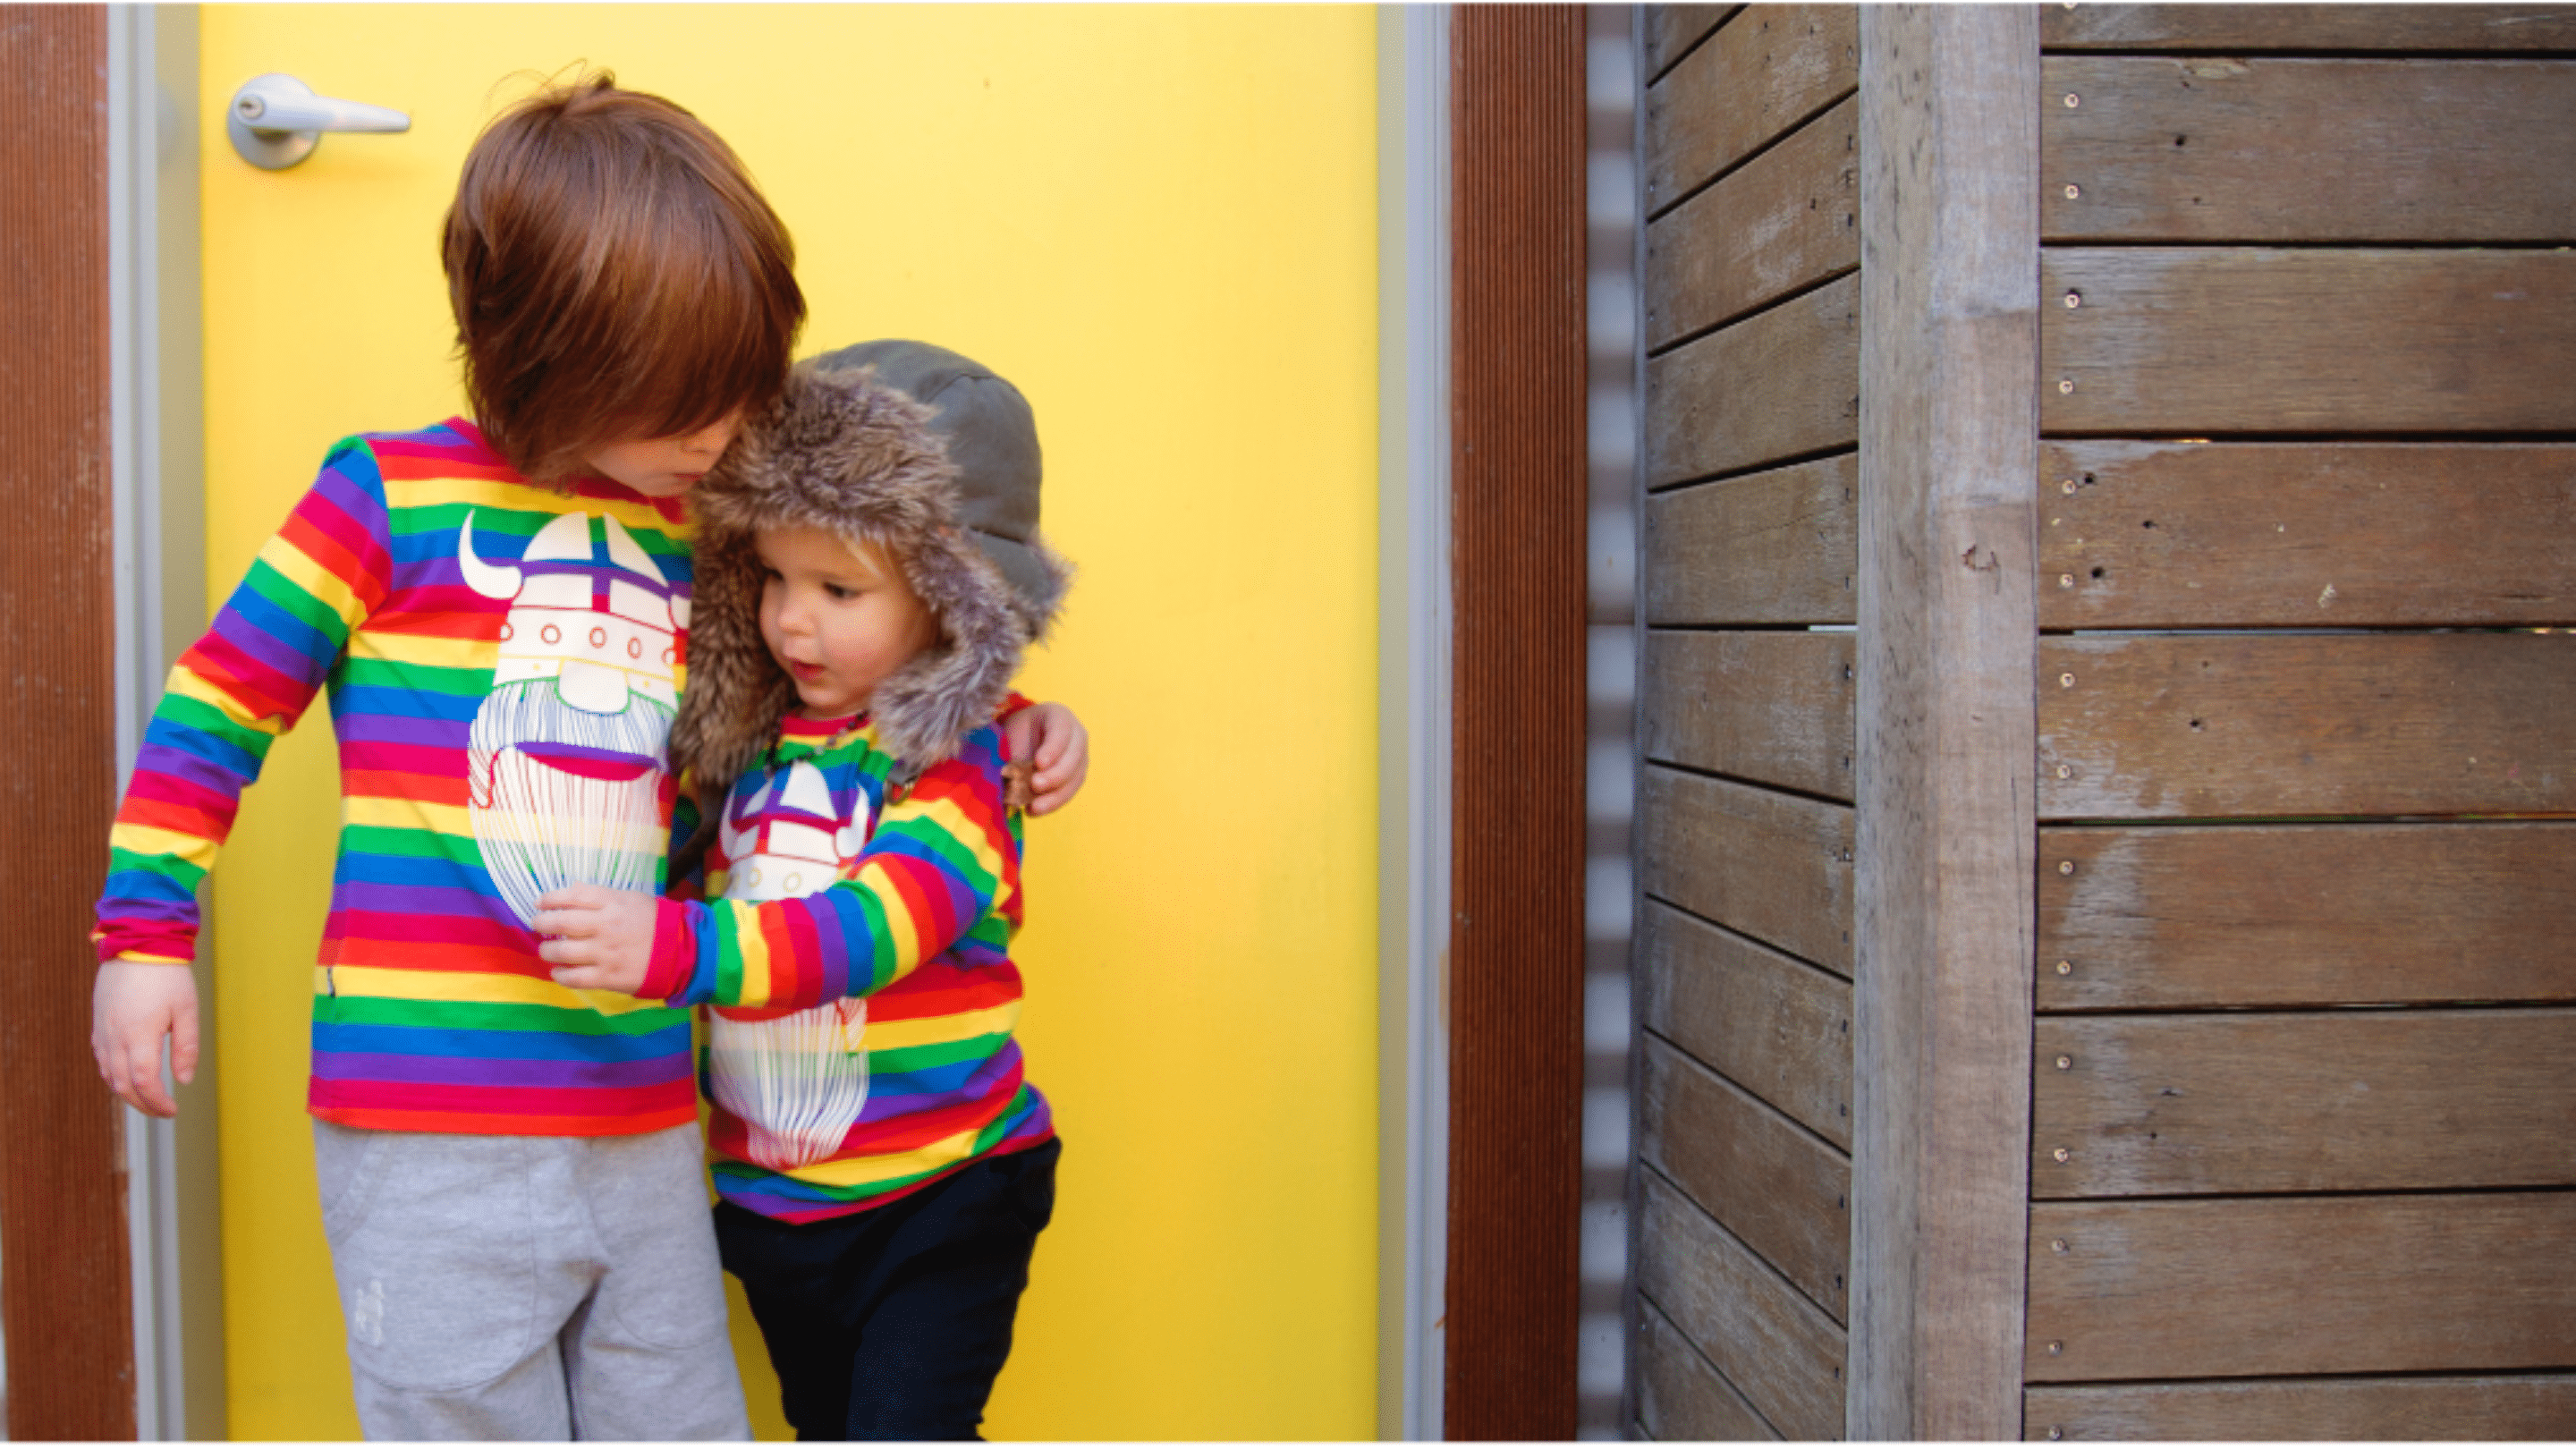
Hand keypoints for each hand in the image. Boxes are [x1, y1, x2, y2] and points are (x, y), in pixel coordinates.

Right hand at [93, 959, 198, 1117]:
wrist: (136, 943)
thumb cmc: (166, 975)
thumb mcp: (186, 1010)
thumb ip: (186, 1047)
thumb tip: (184, 1080)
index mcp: (138, 1035)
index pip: (143, 1082)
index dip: (156, 1102)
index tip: (172, 1110)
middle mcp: (114, 1037)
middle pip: (122, 1085)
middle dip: (142, 1104)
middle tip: (162, 1112)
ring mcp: (102, 1031)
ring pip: (108, 1075)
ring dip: (126, 1093)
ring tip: (148, 1099)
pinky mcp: (98, 1024)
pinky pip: (101, 1059)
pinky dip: (113, 1075)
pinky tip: (127, 1078)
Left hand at [533, 885, 661, 995]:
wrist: (683, 952)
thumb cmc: (656, 923)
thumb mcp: (631, 899)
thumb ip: (600, 896)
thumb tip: (569, 890)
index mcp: (613, 903)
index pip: (571, 896)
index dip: (550, 899)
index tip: (540, 903)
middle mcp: (606, 926)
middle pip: (560, 923)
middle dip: (541, 923)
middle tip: (538, 925)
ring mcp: (606, 953)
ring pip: (561, 952)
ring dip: (546, 951)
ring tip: (547, 951)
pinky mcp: (608, 977)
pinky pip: (573, 978)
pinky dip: (559, 975)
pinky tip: (558, 971)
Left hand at [1003, 700, 1090, 814]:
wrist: (1022, 740)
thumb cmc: (1016, 733)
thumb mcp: (1012, 733)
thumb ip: (1013, 751)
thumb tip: (1006, 776)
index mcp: (1059, 716)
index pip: (1061, 730)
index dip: (1052, 748)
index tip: (1038, 763)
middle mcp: (1076, 735)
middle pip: (1074, 756)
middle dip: (1055, 774)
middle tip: (1035, 785)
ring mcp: (1080, 757)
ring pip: (1075, 778)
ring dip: (1056, 795)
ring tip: (1034, 807)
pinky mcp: (1076, 777)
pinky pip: (1069, 792)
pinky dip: (1052, 803)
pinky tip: (1034, 810)